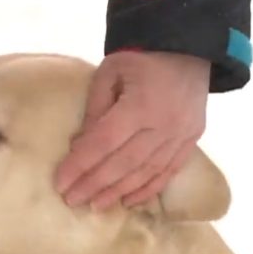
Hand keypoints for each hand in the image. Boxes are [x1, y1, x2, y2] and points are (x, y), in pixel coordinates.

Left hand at [54, 51, 210, 208]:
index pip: (104, 143)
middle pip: (123, 163)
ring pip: (146, 172)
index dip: (81, 165)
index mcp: (140, 105)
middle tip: (72, 200)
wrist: (189, 48)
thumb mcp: (109, 73)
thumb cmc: (141, 59)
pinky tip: (129, 201)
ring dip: (119, 192)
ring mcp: (181, 135)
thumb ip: (95, 108)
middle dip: (95, 185)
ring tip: (96, 205)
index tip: (61, 183)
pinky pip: (168, 172)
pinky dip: (148, 189)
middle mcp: (163, 125)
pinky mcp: (191, 140)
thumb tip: (80, 146)